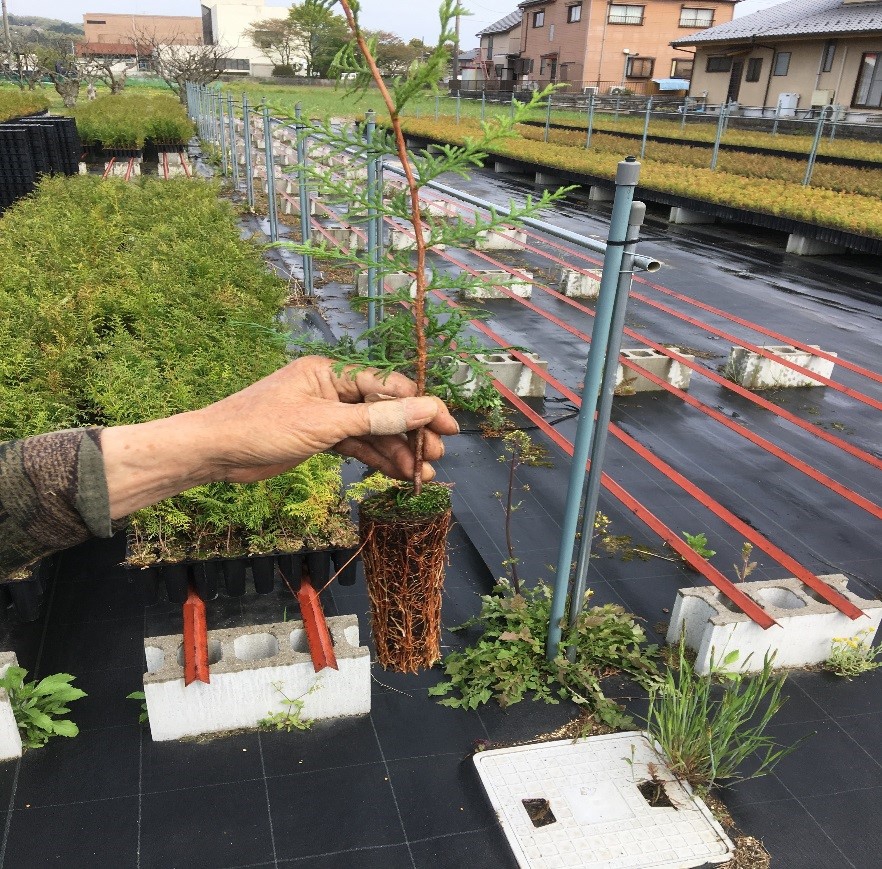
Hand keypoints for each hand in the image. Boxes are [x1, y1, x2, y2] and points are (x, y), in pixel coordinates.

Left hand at [199, 355, 459, 483]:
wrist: (215, 452)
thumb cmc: (262, 427)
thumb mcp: (325, 423)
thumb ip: (377, 418)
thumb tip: (425, 408)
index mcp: (332, 371)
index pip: (387, 385)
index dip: (421, 406)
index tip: (447, 426)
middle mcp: (332, 389)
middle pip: (383, 409)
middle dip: (410, 433)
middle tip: (434, 456)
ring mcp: (326, 414)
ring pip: (372, 432)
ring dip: (396, 452)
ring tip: (420, 474)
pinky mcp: (320, 437)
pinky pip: (356, 446)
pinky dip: (375, 460)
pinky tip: (397, 474)